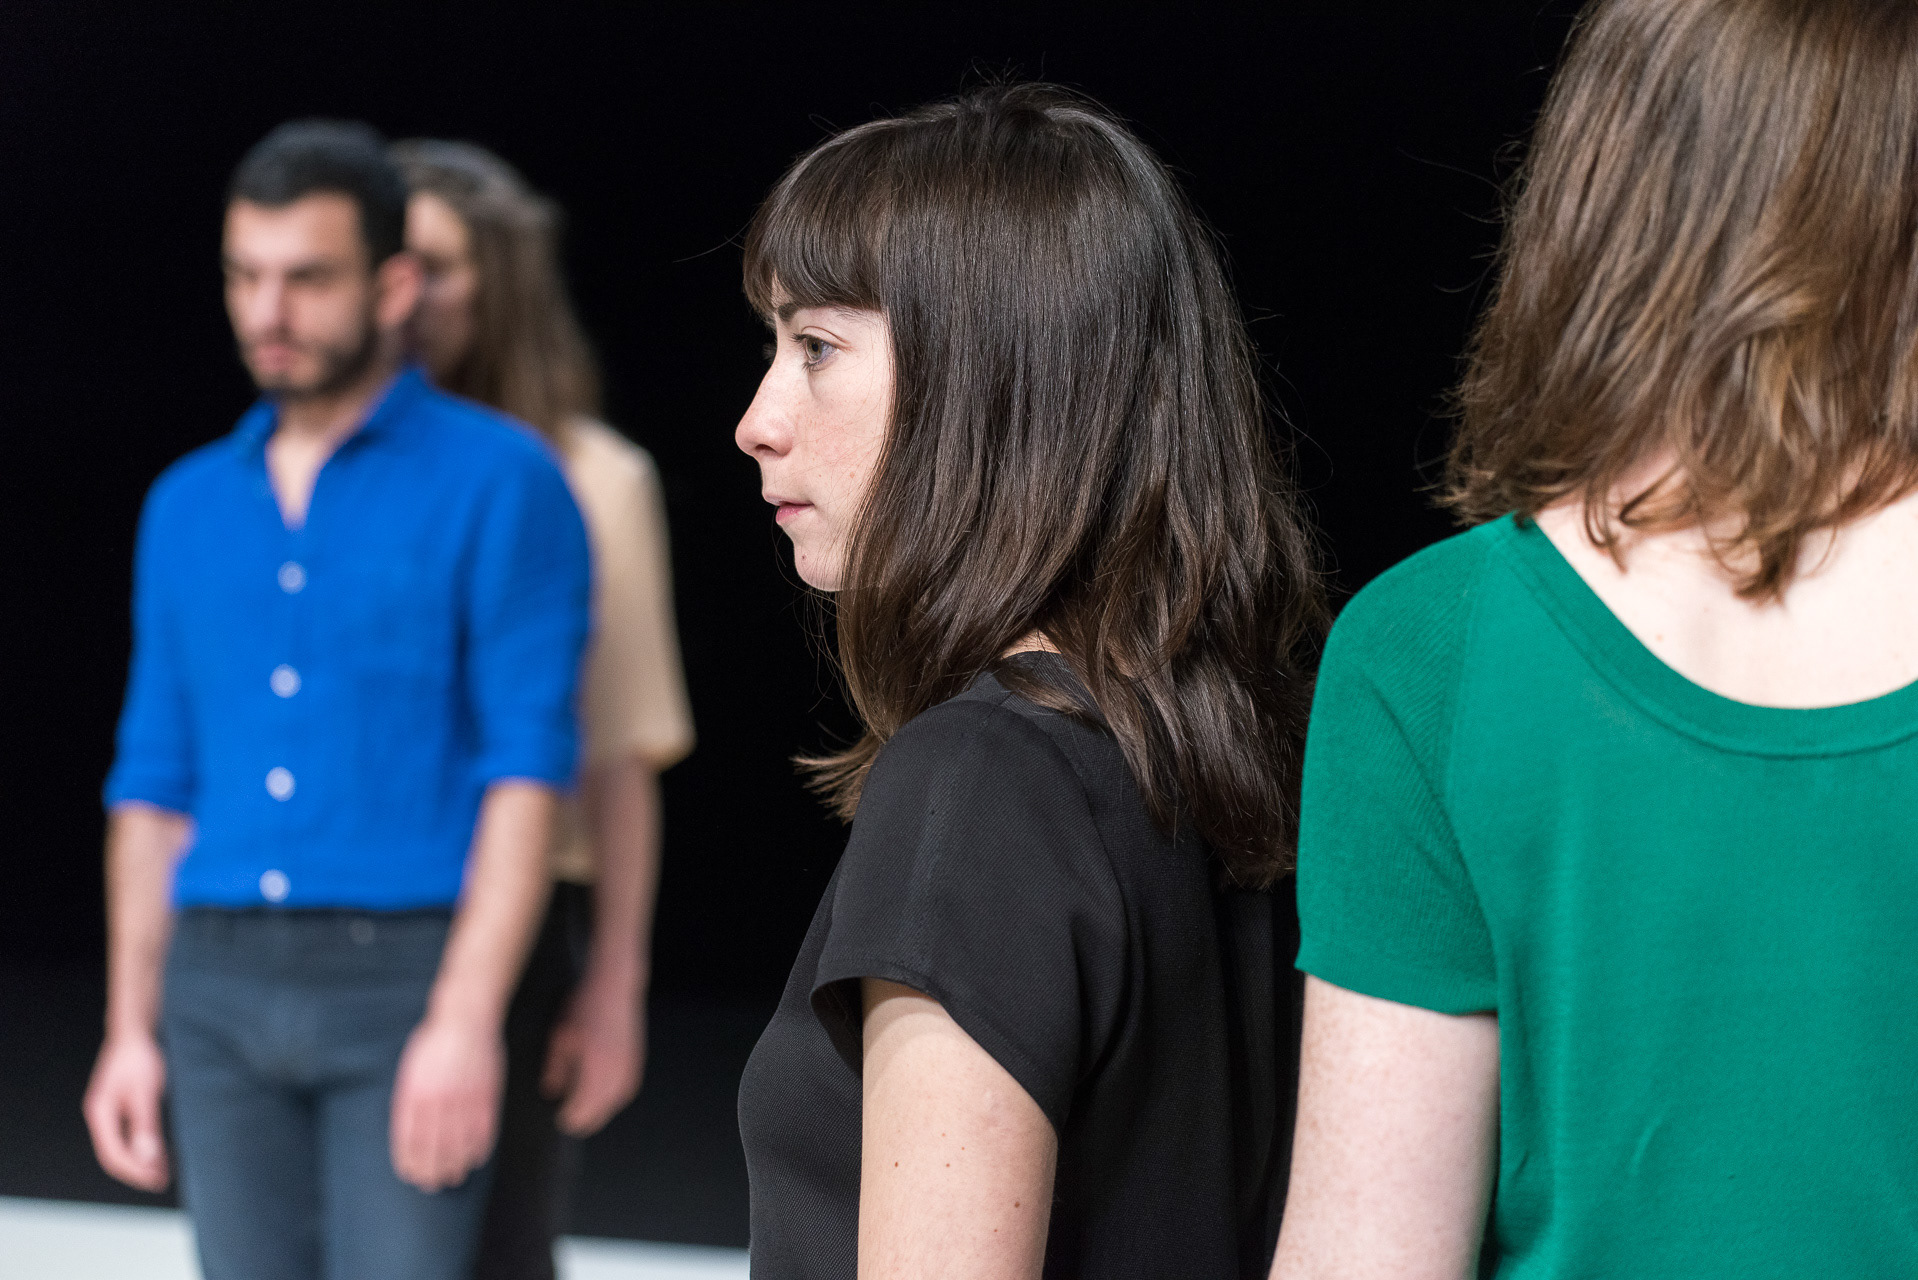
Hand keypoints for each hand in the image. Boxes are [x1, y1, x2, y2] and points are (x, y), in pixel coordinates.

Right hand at [83, 1032, 169, 1191]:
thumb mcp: (145, 1092)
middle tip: (161, 1181)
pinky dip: (142, 1146)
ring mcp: (108, 1111)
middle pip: (114, 1153)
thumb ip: (145, 1125)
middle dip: (136, 1170)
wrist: (134, 1032)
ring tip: (163, 1172)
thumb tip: (147, 1158)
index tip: (155, 1180)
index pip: (113, 1154)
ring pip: (121, 1145)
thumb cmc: (139, 1058)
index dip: (134, 1171)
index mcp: (101, 1113)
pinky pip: (127, 1134)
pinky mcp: (119, 1106)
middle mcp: (100, 1115)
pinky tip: (160, 1151)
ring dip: (140, 1160)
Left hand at [389, 1014, 503, 1191]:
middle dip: (431, 1170)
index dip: (409, 1161)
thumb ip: (409, 1099)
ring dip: (455, 1164)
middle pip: (434, 1146)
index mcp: (414, 1093)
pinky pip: (483, 1128)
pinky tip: (476, 1158)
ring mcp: (464, 1098)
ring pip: (459, 1142)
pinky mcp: (485, 1094)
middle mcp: (438, 1100)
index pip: (409, 1138)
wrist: (465, 1017)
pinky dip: (480, 1147)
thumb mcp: (411, 1069)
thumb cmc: (434, 1042)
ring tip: (453, 1177)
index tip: (410, 1175)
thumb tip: (410, 1132)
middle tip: (432, 1185)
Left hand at [542, 976, 645, 1136]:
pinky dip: (615, 1096)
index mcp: (595, 1065)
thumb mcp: (560, 1036)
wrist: (614, 985)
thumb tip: (551, 1091)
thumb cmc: (582, 1007)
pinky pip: (627, 1088)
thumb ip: (556, 1068)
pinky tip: (604, 1095)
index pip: (583, 1105)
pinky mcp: (637, 1058)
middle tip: (570, 1122)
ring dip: (602, 1109)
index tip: (559, 1120)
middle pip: (602, 1107)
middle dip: (586, 1118)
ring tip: (586, 1112)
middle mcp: (615, 1068)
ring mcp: (630, 1063)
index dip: (571, 1116)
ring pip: (617, 1099)